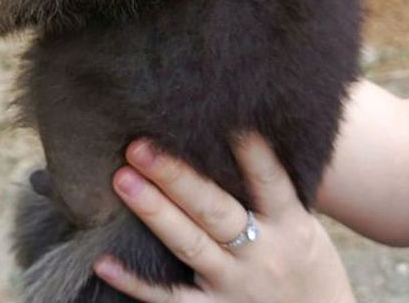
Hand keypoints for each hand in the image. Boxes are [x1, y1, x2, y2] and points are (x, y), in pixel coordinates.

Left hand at [94, 133, 355, 302]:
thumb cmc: (305, 265)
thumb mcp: (302, 227)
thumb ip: (269, 193)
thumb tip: (233, 133)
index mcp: (290, 225)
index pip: (271, 183)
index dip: (253, 154)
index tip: (230, 122)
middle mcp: (262, 254)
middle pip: (215, 211)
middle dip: (177, 177)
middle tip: (140, 146)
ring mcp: (236, 286)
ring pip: (190, 245)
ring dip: (154, 212)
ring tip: (122, 179)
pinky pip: (170, 300)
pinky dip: (135, 283)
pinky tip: (104, 261)